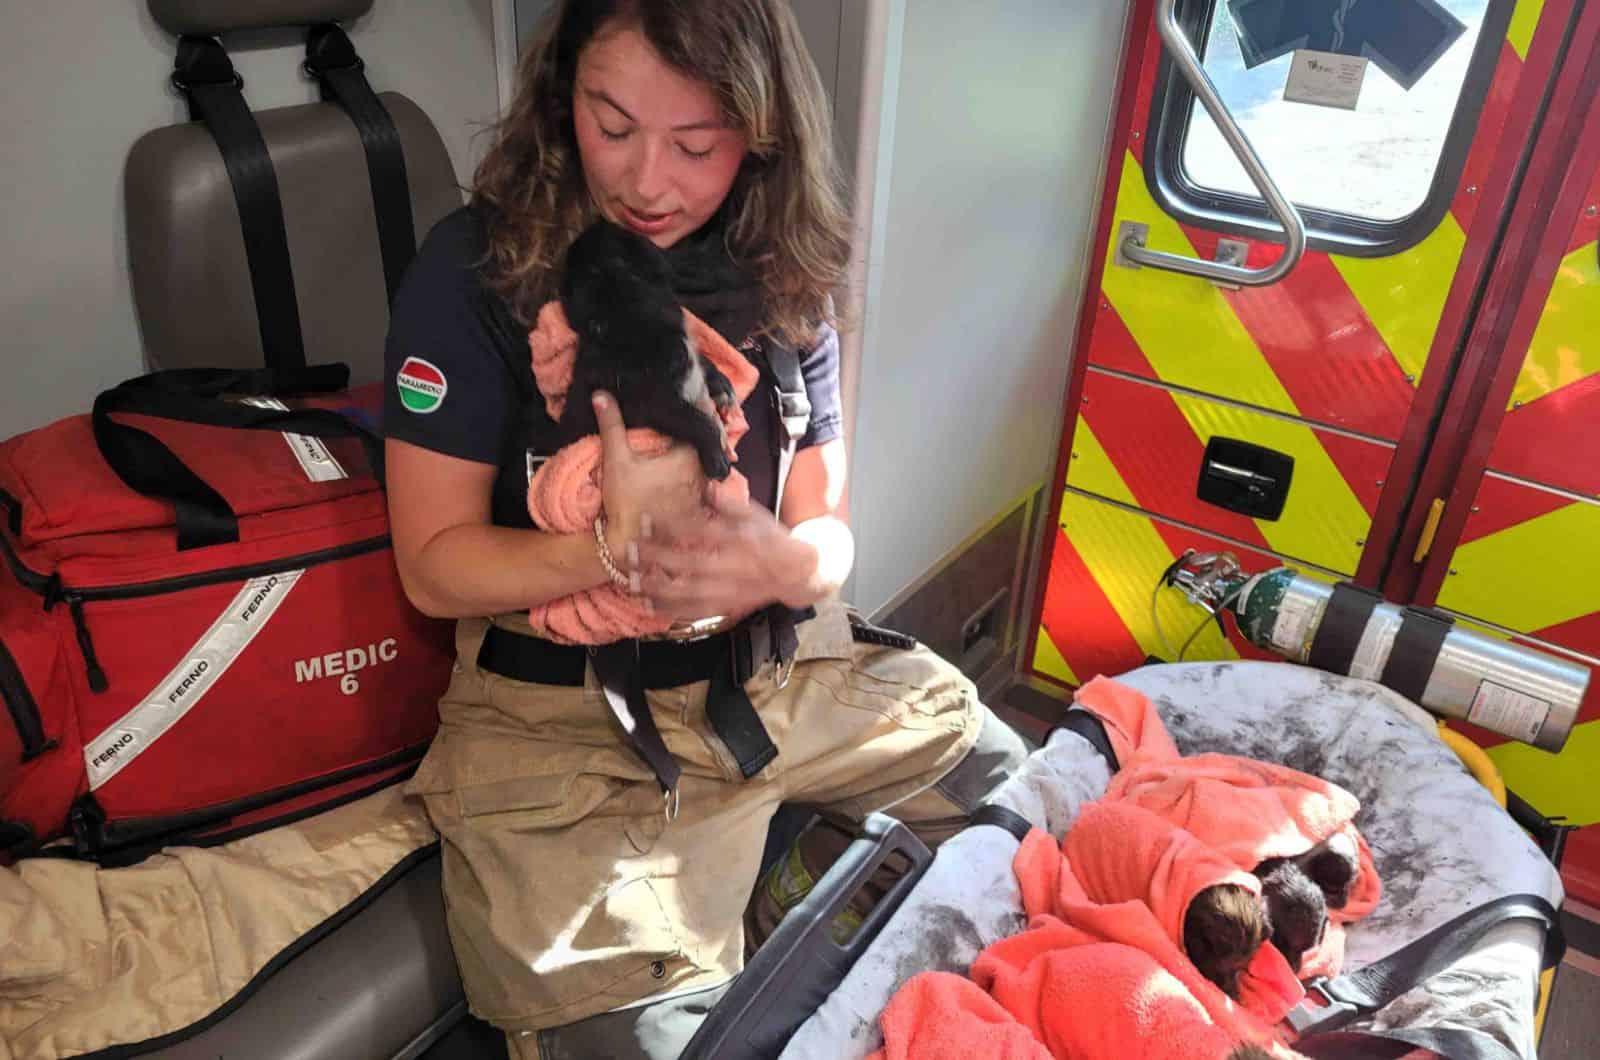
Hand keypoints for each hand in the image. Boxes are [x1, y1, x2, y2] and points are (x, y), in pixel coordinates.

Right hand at [592, 392, 708, 559]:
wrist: (630, 544)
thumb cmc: (626, 501)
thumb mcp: (616, 459)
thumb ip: (612, 424)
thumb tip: (601, 394)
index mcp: (689, 458)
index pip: (699, 428)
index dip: (695, 416)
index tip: (691, 404)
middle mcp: (703, 475)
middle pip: (704, 448)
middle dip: (697, 438)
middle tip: (684, 427)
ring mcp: (703, 496)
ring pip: (704, 469)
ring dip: (697, 461)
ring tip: (682, 452)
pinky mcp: (698, 514)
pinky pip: (703, 491)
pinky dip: (696, 482)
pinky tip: (681, 480)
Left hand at [633, 487, 822, 620]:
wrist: (795, 574)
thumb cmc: (771, 539)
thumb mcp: (756, 514)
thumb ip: (729, 503)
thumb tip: (707, 486)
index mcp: (742, 540)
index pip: (702, 531)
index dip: (674, 526)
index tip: (649, 518)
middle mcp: (735, 568)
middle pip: (690, 564)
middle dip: (658, 558)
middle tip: (630, 549)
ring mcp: (730, 591)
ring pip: (690, 593)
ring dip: (658, 589)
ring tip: (632, 581)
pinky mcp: (726, 606)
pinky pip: (695, 611)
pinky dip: (670, 610)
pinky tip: (648, 605)